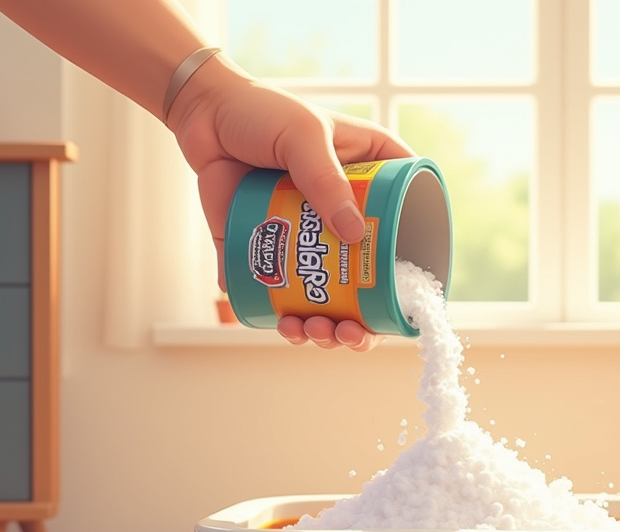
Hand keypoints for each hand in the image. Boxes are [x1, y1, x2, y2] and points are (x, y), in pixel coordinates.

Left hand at [167, 56, 410, 349]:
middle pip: (371, 278)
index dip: (417, 265)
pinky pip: (281, 291)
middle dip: (364, 320)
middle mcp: (347, 214)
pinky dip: (284, 315)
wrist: (203, 114)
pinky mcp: (270, 250)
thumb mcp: (305, 136)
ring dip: (327, 325)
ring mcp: (309, 237)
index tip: (409, 299)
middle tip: (351, 333)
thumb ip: (328, 180)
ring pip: (329, 294)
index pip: (411, 223)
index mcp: (374, 179)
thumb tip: (354, 237)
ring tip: (315, 331)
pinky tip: (284, 323)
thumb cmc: (263, 111)